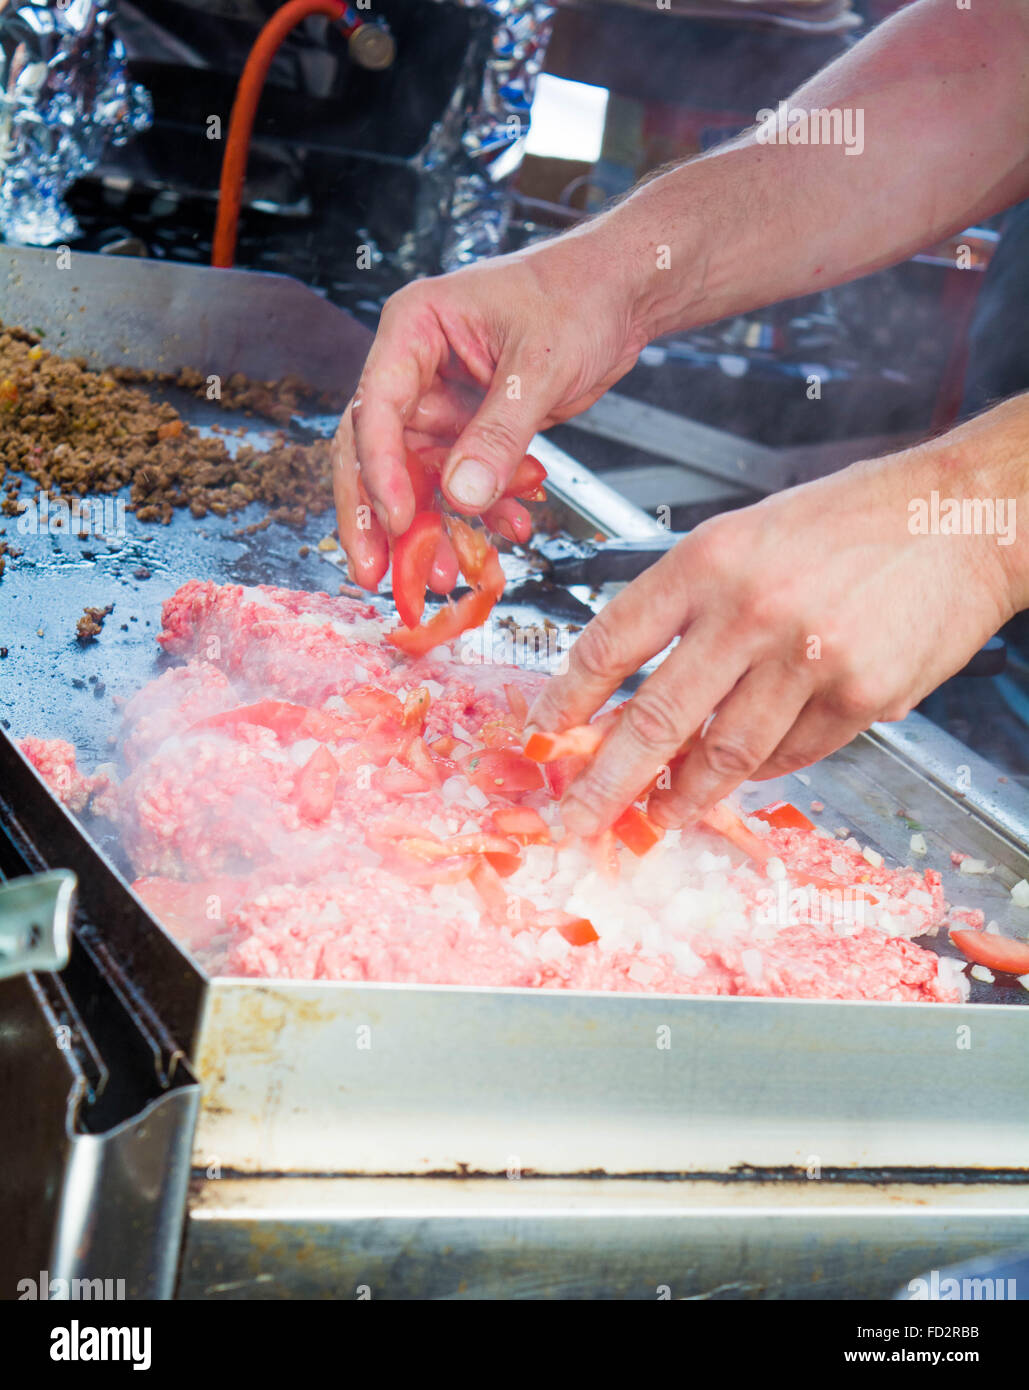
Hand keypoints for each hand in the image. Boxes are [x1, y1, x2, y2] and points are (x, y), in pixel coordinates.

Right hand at [331, 231, 642, 588]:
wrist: (620, 295)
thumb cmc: (579, 296)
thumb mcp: (541, 365)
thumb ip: (499, 432)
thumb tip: (462, 494)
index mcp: (414, 328)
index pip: (377, 407)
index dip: (381, 470)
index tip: (398, 520)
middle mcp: (415, 367)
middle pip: (375, 451)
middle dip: (378, 518)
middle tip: (377, 574)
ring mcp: (440, 402)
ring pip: (418, 478)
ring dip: (436, 527)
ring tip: (450, 571)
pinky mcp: (469, 428)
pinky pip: (462, 481)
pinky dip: (484, 511)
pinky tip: (510, 531)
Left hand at [527, 445, 1016, 837]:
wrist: (959, 517)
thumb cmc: (847, 522)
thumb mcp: (745, 538)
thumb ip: (688, 611)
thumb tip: (632, 693)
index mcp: (709, 560)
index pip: (612, 643)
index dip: (568, 699)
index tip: (545, 734)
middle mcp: (752, 612)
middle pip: (655, 719)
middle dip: (604, 783)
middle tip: (574, 819)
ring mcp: (808, 661)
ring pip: (724, 756)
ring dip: (683, 795)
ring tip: (659, 813)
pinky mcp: (861, 698)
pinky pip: (790, 757)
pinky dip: (759, 771)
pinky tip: (744, 770)